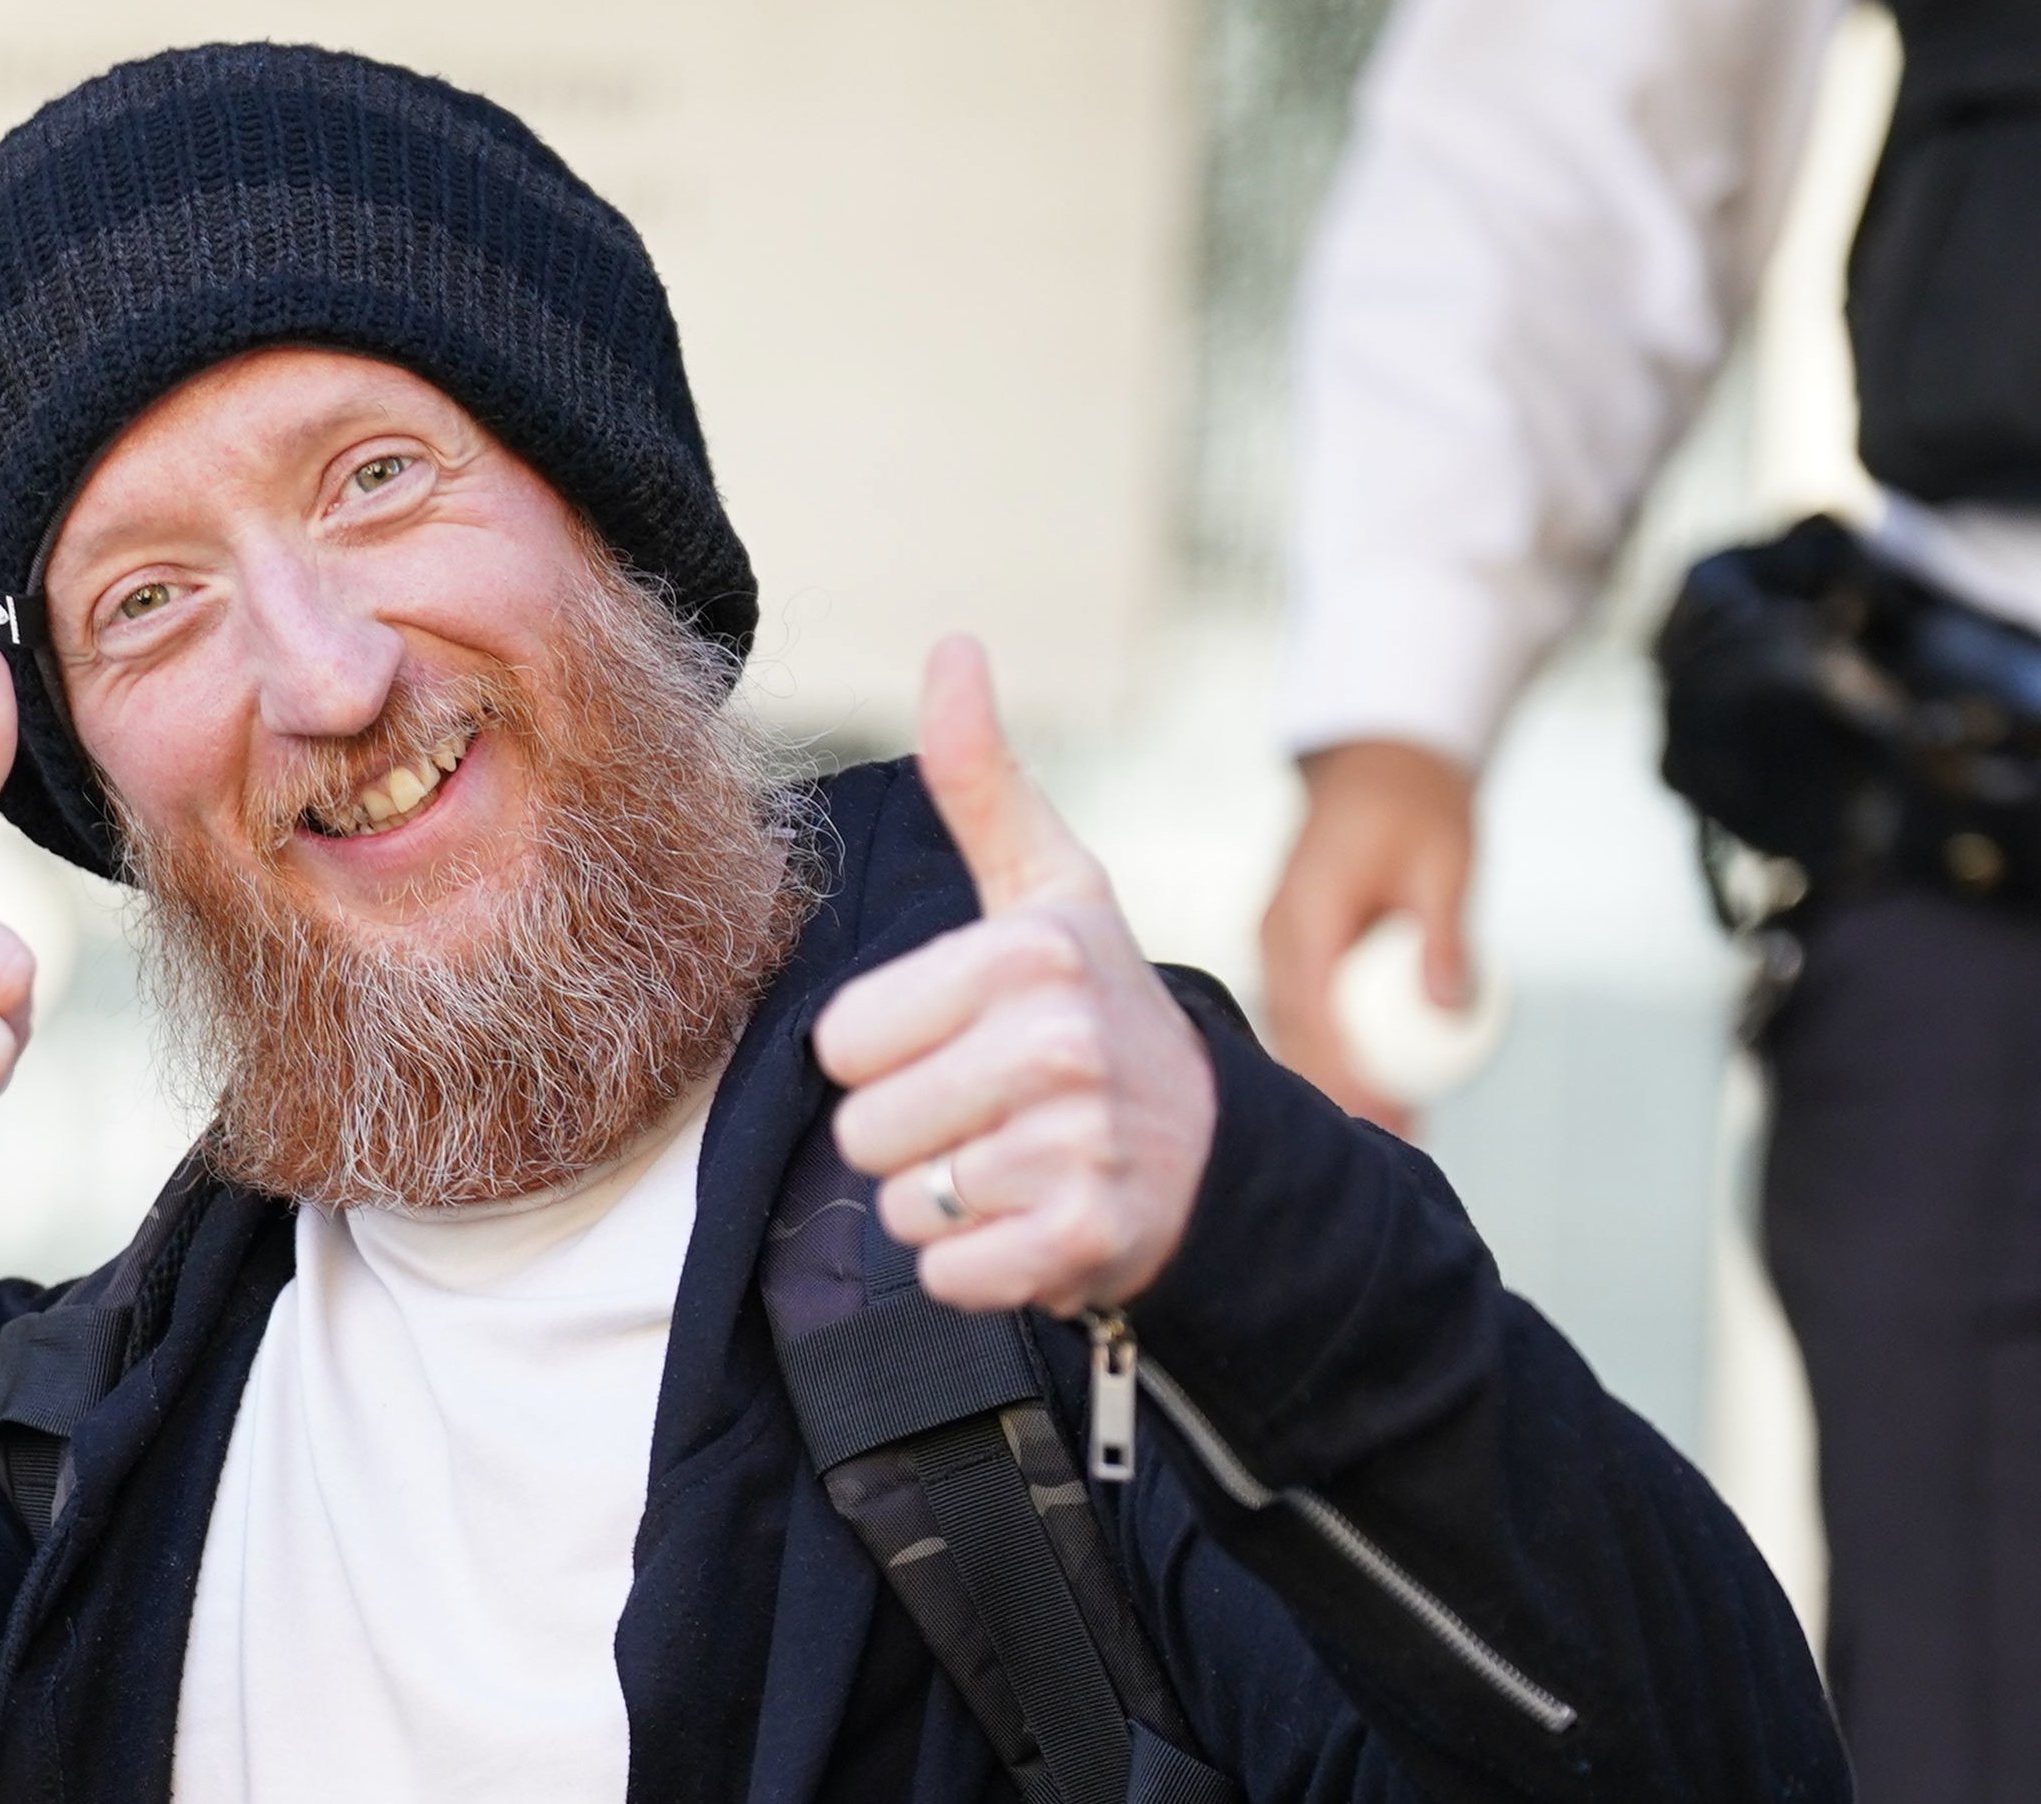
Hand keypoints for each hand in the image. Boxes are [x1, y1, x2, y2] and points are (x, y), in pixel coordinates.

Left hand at [813, 638, 1215, 1314]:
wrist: (1217, 1148)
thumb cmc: (1102, 1005)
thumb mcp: (1051, 888)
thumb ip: (983, 780)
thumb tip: (954, 646)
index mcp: (1026, 955)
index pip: (841, 1041)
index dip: (888, 1050)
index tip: (963, 1040)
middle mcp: (1058, 1046)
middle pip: (862, 1130)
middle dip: (913, 1133)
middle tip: (993, 1111)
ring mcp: (1079, 1150)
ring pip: (903, 1205)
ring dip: (948, 1201)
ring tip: (1020, 1162)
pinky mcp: (1086, 1244)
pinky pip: (948, 1274)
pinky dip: (979, 1266)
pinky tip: (1038, 1221)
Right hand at [1257, 740, 1475, 1137]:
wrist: (1380, 767)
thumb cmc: (1420, 807)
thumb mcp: (1447, 863)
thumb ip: (1445, 935)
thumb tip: (1451, 1009)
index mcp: (1304, 913)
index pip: (1315, 1010)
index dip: (1343, 1069)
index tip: (1382, 1113)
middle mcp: (1276, 934)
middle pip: (1297, 1032)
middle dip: (1338, 1090)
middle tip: (1394, 1142)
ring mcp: (1279, 943)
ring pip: (1297, 1028)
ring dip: (1335, 1077)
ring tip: (1393, 1129)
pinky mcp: (1294, 949)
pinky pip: (1310, 1011)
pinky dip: (1339, 1048)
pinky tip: (1381, 1083)